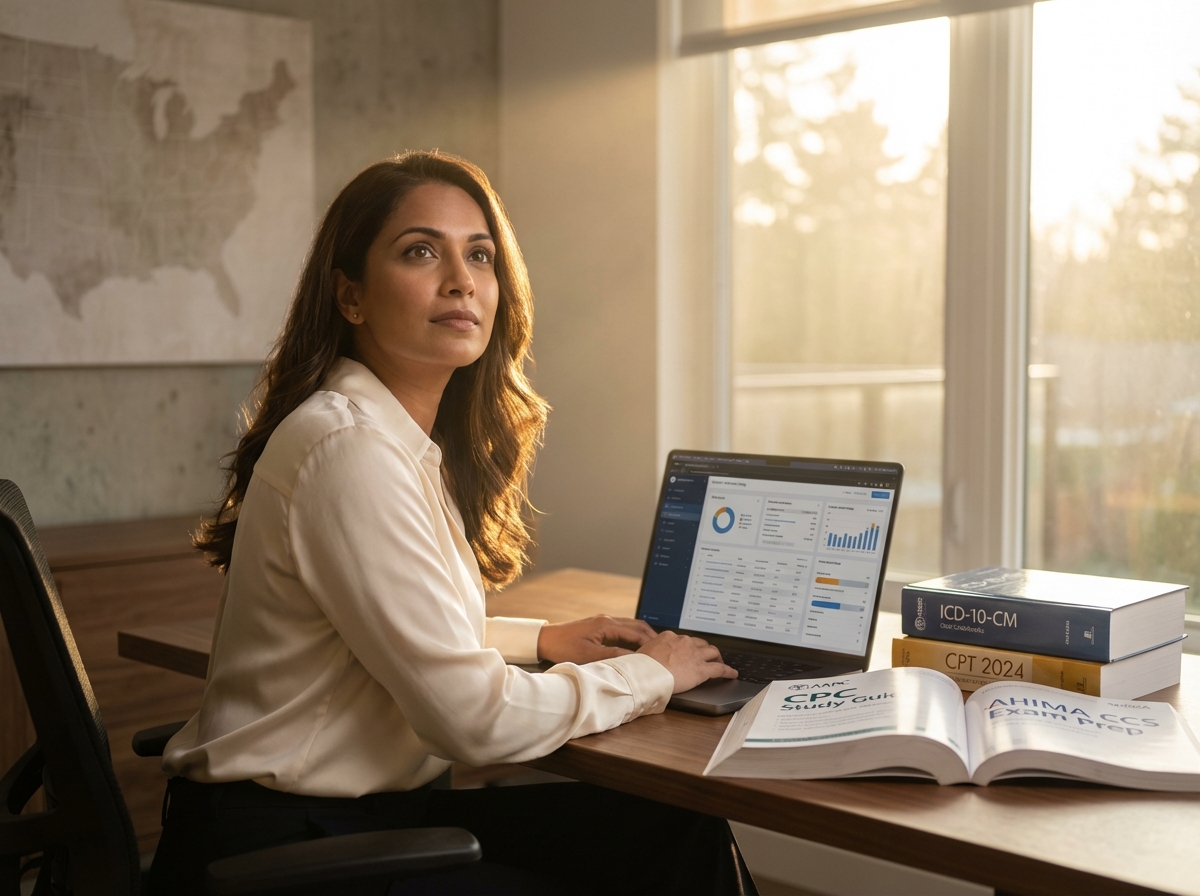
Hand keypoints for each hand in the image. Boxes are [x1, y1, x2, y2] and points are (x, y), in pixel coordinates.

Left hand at [537, 615, 657, 663]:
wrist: (546, 639)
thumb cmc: (564, 647)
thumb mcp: (589, 656)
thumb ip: (612, 656)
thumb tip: (633, 659)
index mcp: (606, 625)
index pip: (636, 633)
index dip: (650, 643)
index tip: (662, 653)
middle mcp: (607, 619)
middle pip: (637, 626)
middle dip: (652, 637)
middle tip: (664, 650)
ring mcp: (604, 621)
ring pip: (631, 626)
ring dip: (643, 636)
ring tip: (654, 649)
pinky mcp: (599, 625)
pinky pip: (622, 628)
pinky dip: (633, 636)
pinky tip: (636, 646)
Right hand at [636, 632, 737, 693]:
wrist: (646, 673)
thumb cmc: (640, 665)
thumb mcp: (643, 652)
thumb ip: (650, 652)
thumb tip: (644, 656)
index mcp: (670, 637)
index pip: (684, 640)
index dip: (688, 646)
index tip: (688, 651)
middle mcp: (684, 642)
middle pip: (700, 643)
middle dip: (704, 649)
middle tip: (707, 656)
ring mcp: (694, 655)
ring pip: (712, 652)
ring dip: (717, 657)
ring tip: (720, 662)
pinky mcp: (701, 669)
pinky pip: (719, 669)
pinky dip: (728, 671)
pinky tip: (732, 674)